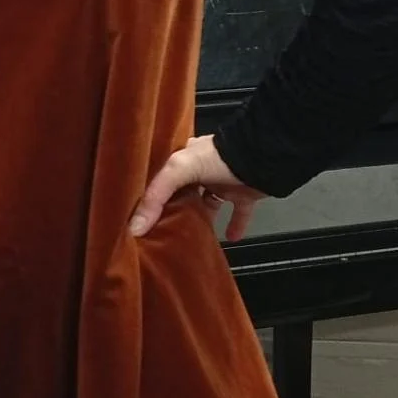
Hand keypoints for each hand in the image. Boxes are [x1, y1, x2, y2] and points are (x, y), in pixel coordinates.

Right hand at [130, 134, 264, 243]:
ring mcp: (223, 182)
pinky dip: (234, 226)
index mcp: (184, 157)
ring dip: (200, 219)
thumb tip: (135, 227)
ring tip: (186, 238)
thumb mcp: (180, 169)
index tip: (136, 217)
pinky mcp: (242, 195)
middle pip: (182, 193)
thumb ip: (157, 195)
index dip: (149, 196)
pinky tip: (229, 240)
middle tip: (157, 233)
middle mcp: (202, 169)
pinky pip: (237, 214)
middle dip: (172, 210)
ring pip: (207, 204)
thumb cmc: (219, 158)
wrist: (263, 158)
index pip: (161, 178)